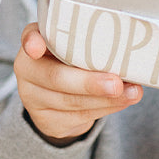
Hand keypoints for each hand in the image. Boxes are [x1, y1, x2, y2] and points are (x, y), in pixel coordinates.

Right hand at [14, 22, 142, 144]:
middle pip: (56, 77)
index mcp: (33, 43)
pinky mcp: (48, 121)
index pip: (28, 38)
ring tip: (132, 92)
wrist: (57, 94)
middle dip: (89, 83)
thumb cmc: (70, 58)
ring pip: (71, 102)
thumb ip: (86, 37)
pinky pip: (79, 117)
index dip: (32, 42)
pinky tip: (122, 101)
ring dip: (106, 99)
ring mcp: (34, 99)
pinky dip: (106, 109)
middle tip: (116, 83)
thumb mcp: (71, 42)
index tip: (36, 47)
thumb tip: (126, 41)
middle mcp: (26, 70)